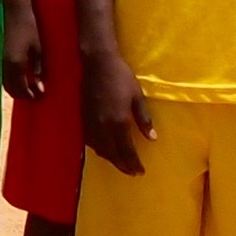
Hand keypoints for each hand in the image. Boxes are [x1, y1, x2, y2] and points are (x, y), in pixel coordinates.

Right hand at [2, 1, 46, 104]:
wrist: (13, 11)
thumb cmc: (29, 27)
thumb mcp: (38, 48)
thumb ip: (38, 68)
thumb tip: (40, 86)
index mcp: (16, 64)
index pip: (21, 88)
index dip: (30, 95)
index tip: (38, 96)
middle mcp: (4, 65)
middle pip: (11, 89)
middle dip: (22, 94)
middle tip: (34, 93)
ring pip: (4, 83)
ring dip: (15, 88)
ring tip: (27, 86)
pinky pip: (1, 75)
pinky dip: (9, 80)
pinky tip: (18, 77)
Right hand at [79, 49, 155, 174]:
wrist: (97, 63)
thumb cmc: (121, 77)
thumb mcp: (137, 97)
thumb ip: (144, 119)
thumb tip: (152, 138)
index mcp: (118, 122)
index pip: (126, 151)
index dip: (133, 163)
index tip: (140, 172)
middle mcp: (103, 127)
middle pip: (112, 154)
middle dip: (123, 165)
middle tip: (132, 172)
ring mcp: (91, 123)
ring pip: (100, 149)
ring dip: (110, 159)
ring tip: (120, 163)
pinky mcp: (83, 118)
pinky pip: (90, 141)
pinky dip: (98, 149)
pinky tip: (104, 148)